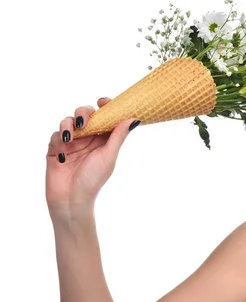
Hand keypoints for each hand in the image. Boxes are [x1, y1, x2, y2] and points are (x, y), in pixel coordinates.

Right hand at [45, 97, 139, 220]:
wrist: (71, 200)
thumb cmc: (93, 180)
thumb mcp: (108, 156)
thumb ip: (118, 136)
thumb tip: (134, 119)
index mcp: (102, 139)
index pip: (104, 116)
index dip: (104, 106)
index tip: (103, 101)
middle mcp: (87, 138)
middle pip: (84, 114)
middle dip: (83, 113)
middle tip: (83, 121)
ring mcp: (71, 142)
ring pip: (67, 122)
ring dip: (67, 125)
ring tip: (70, 137)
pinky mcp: (55, 148)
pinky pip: (55, 135)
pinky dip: (58, 140)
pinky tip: (62, 153)